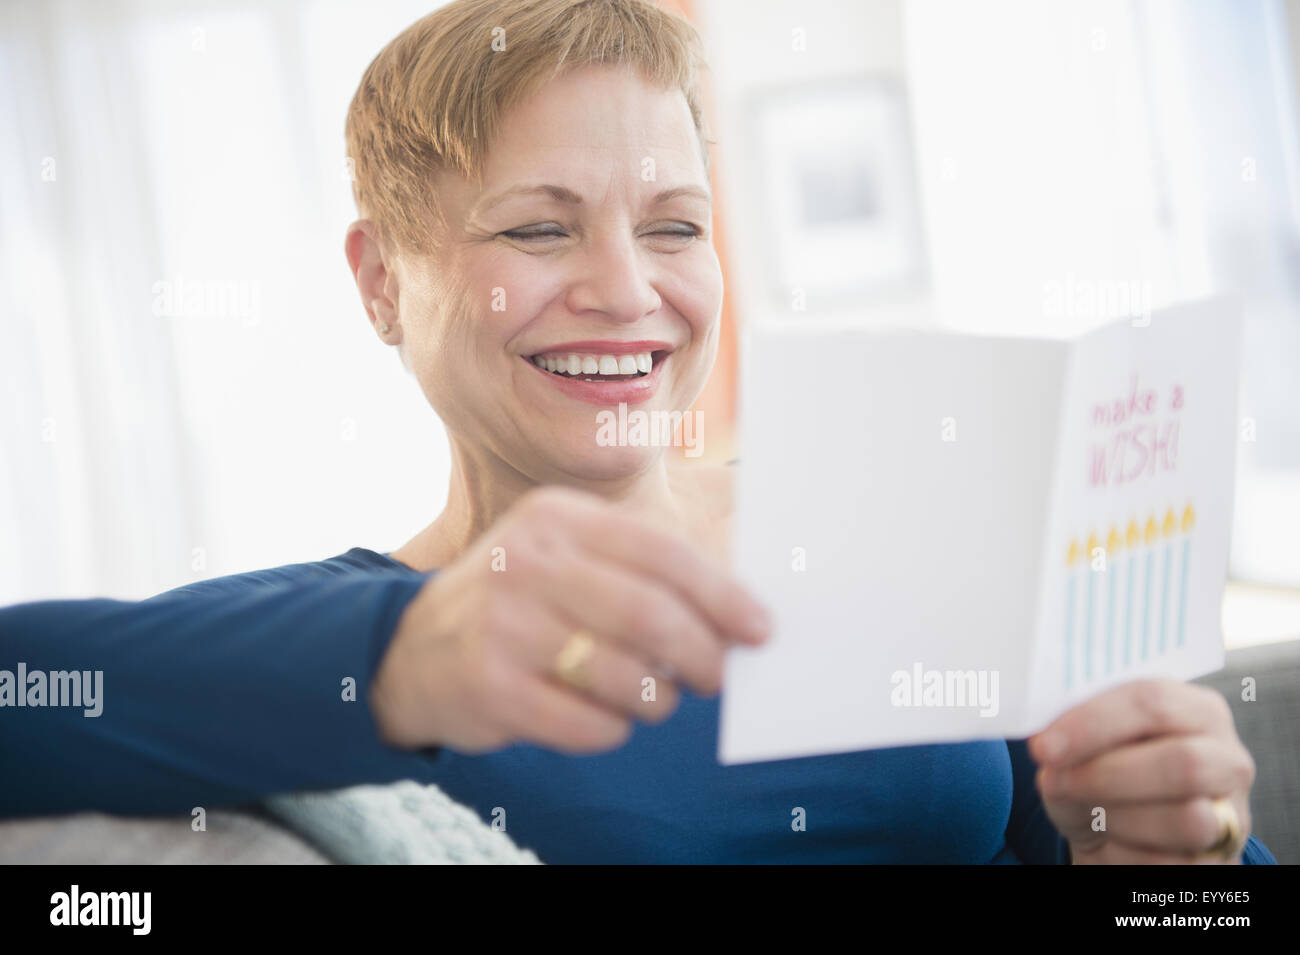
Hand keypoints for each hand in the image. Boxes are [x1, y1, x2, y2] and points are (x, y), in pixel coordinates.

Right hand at [369, 485, 770, 752]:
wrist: (413, 648)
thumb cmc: (519, 602)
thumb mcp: (564, 554)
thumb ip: (638, 570)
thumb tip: (735, 612)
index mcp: (556, 517)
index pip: (661, 552)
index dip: (721, 595)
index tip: (759, 629)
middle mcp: (525, 561)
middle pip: (649, 614)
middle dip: (701, 654)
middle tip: (716, 676)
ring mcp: (502, 624)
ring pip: (623, 675)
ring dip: (658, 698)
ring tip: (656, 698)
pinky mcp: (488, 686)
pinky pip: (587, 723)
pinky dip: (613, 728)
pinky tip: (605, 718)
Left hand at [1029, 679, 1254, 862]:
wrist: (1122, 837)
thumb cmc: (1105, 778)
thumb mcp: (1087, 748)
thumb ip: (1072, 735)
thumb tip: (1047, 745)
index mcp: (1197, 710)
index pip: (1153, 701)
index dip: (1094, 722)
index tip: (1044, 745)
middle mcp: (1226, 759)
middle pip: (1183, 761)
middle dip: (1106, 773)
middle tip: (1052, 779)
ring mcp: (1231, 814)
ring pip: (1187, 819)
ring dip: (1117, 816)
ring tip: (1086, 811)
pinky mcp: (1219, 861)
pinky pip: (1169, 862)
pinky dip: (1124, 852)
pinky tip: (1109, 839)